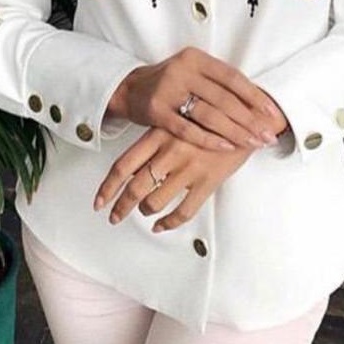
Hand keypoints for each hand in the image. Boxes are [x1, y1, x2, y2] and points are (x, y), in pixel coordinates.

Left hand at [94, 127, 252, 231]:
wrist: (246, 118)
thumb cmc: (208, 118)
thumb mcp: (176, 121)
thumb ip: (155, 141)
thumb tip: (130, 168)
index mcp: (158, 134)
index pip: (123, 165)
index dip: (107, 188)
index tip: (98, 203)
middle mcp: (170, 151)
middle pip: (135, 187)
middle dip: (121, 207)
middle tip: (114, 217)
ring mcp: (189, 167)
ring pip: (155, 201)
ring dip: (145, 211)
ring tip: (145, 212)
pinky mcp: (208, 181)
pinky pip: (183, 211)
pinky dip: (168, 223)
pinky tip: (161, 225)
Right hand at [107, 46, 284, 152]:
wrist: (130, 89)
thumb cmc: (171, 82)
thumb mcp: (193, 71)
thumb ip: (219, 82)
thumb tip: (259, 103)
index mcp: (196, 58)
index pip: (232, 77)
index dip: (254, 95)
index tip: (272, 112)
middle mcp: (182, 71)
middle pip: (224, 98)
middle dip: (249, 119)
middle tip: (267, 135)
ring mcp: (168, 91)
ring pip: (209, 114)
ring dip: (235, 132)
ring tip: (253, 143)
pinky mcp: (157, 112)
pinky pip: (188, 130)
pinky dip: (209, 140)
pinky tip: (227, 147)